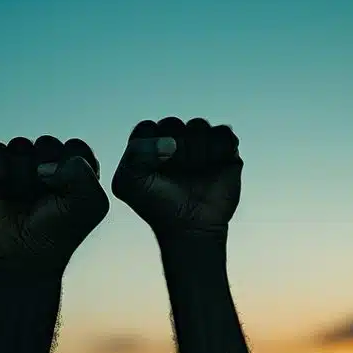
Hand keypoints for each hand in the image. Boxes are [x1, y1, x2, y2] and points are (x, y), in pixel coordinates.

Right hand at [0, 136, 108, 275]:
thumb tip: (44, 165)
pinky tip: (3, 190)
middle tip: (43, 199)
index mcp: (75, 171)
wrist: (21, 257)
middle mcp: (48, 166)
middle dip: (45, 171)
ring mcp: (20, 167)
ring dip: (21, 175)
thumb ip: (83, 172)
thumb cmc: (58, 233)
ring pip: (21, 145)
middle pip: (47, 143)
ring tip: (23, 199)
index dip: (70, 169)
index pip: (75, 147)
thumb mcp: (90, 205)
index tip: (67, 196)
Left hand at [111, 117, 242, 240]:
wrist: (192, 228)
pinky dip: (219, 150)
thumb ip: (135, 154)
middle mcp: (173, 140)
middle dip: (173, 151)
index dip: (150, 149)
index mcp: (149, 146)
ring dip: (196, 152)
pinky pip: (223, 133)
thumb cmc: (158, 206)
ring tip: (195, 174)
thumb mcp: (128, 184)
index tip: (153, 172)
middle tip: (175, 175)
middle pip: (172, 124)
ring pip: (198, 125)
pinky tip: (213, 168)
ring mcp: (199, 143)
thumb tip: (170, 142)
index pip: (147, 128)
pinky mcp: (224, 149)